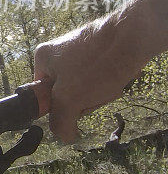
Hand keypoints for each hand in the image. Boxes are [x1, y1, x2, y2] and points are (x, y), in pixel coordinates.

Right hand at [34, 0, 167, 142]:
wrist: (132, 37)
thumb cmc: (96, 65)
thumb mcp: (70, 100)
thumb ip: (60, 121)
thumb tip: (63, 136)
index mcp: (42, 58)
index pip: (42, 94)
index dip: (59, 104)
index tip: (74, 103)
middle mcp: (57, 51)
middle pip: (65, 90)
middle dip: (82, 99)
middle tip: (93, 94)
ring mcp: (78, 49)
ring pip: (83, 85)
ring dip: (97, 92)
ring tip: (108, 85)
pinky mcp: (97, 50)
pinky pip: (97, 75)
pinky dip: (107, 81)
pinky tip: (115, 78)